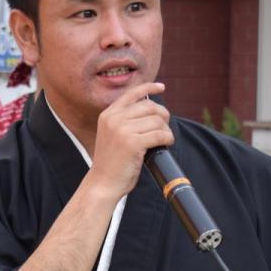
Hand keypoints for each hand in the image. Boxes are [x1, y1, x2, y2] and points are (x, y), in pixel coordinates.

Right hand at [86, 82, 170, 200]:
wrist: (102, 183)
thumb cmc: (111, 163)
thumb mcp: (112, 135)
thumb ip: (125, 121)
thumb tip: (152, 110)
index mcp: (108, 115)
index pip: (132, 94)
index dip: (149, 87)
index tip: (161, 87)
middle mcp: (114, 119)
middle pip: (150, 107)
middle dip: (163, 116)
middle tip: (164, 130)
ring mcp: (123, 130)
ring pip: (157, 121)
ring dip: (166, 130)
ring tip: (164, 140)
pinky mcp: (133, 143)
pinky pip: (160, 134)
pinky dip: (168, 139)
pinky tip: (166, 144)